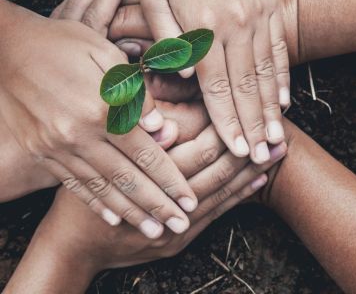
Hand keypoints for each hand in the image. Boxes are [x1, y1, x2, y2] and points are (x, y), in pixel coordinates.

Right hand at [0, 0, 197, 237]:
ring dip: (130, 212)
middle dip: (157, 205)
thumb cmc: (64, 43)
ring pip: (102, 188)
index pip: (146, 153)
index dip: (171, 179)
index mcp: (101, 108)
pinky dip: (94, 203)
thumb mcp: (105, 54)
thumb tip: (159, 128)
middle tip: (180, 225)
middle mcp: (80, 134)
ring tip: (153, 231)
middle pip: (128, 178)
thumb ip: (134, 93)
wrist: (8, 48)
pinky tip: (112, 219)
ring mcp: (58, 147)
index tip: (189, 199)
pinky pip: (73, 183)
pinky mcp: (44, 152)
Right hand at [19, 117, 285, 284]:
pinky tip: (256, 184)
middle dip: (248, 151)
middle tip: (281, 136)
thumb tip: (167, 127)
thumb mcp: (97, 157)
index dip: (223, 129)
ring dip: (250, 174)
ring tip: (279, 156)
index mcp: (143, 172)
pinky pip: (215, 217)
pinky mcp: (177, 242)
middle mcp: (164, 200)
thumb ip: (133, 136)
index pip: (196, 146)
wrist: (74, 243)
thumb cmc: (83, 190)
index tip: (247, 113)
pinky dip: (237, 198)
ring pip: (221, 193)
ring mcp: (173, 225)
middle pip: (215, 169)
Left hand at [141, 0, 289, 163]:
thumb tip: (188, 79)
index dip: (228, 124)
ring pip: (266, 74)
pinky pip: (280, 50)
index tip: (238, 151)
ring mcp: (258, 18)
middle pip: (246, 89)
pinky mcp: (270, 8)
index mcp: (204, 31)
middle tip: (262, 158)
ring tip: (278, 140)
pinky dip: (283, 78)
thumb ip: (167, 41)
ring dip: (272, 111)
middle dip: (254, 128)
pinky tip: (285, 101)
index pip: (217, 91)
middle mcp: (236, 28)